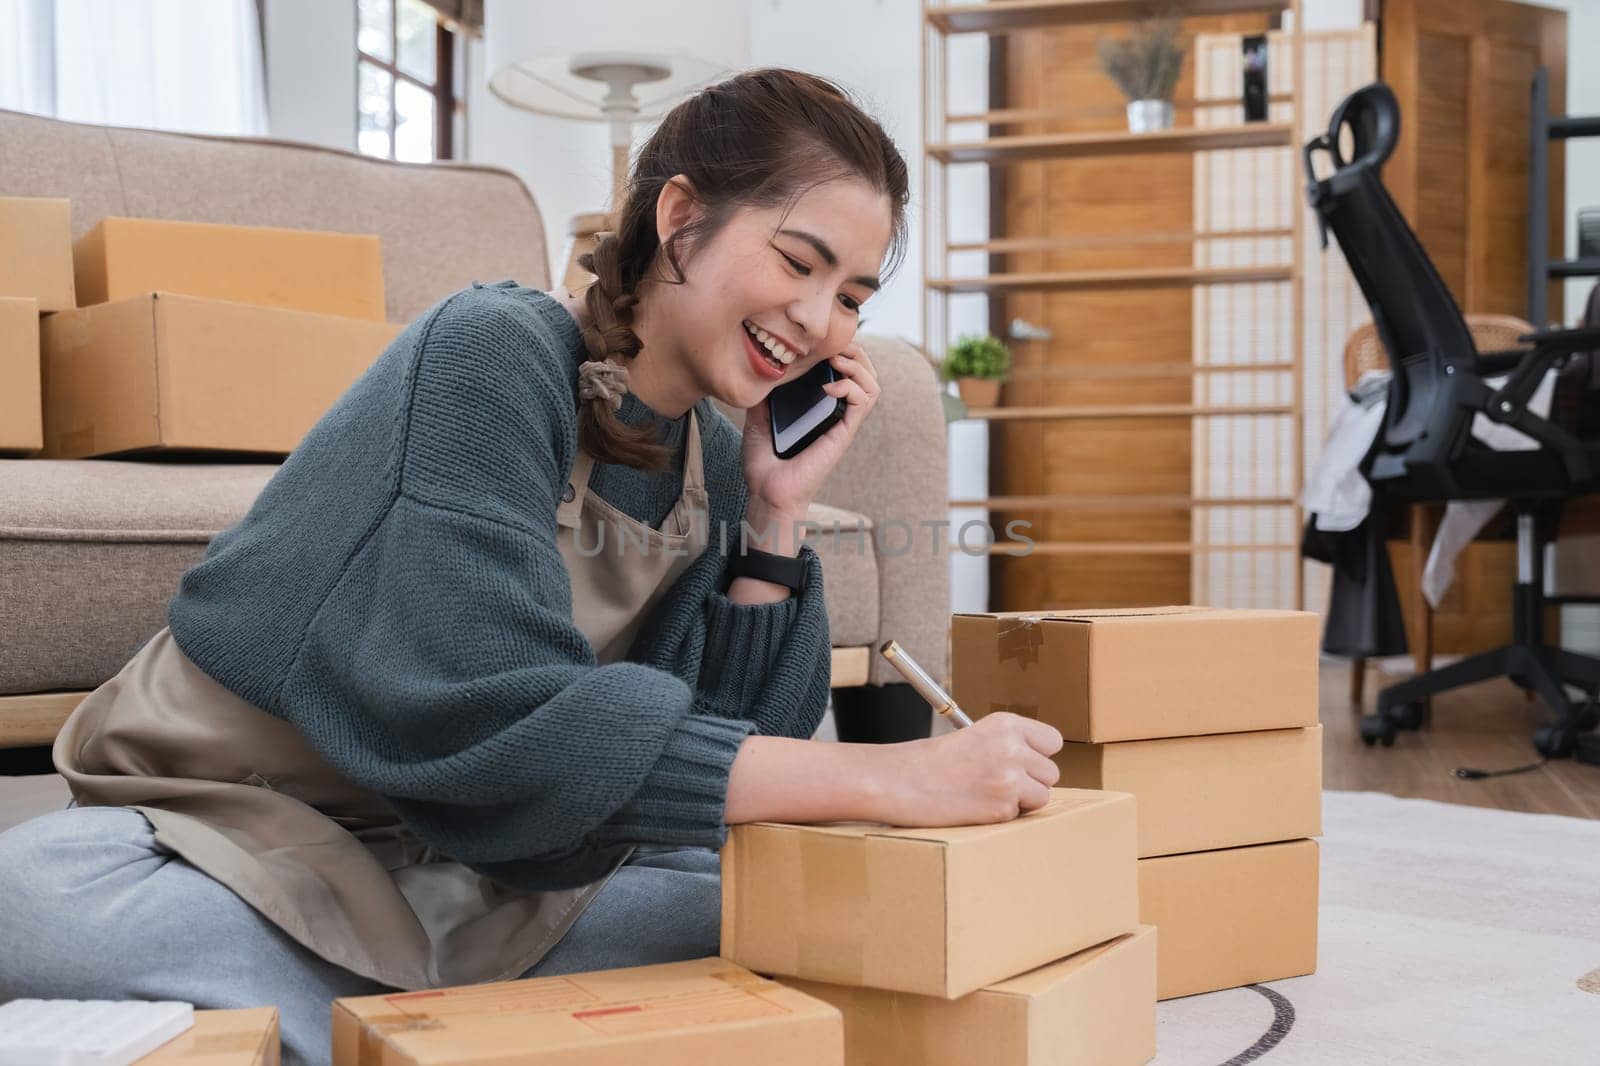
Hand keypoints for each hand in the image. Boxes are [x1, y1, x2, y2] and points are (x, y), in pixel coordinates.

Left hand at [740, 341, 879, 524]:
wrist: (767, 491)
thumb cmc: (764, 461)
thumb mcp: (758, 415)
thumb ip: (763, 391)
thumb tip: (758, 367)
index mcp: (821, 406)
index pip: (846, 371)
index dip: (843, 350)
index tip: (822, 341)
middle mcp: (836, 412)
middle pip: (866, 373)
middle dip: (855, 351)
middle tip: (833, 345)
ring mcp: (842, 423)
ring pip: (872, 385)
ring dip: (859, 365)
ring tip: (836, 359)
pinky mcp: (843, 433)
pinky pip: (862, 403)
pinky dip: (850, 386)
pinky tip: (828, 386)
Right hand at [872, 713, 1063, 826]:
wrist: (900, 781)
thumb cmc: (932, 761)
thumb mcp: (975, 736)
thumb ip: (1009, 744)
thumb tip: (1040, 764)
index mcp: (1006, 724)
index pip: (1052, 741)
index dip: (1037, 755)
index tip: (1021, 761)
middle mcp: (1012, 747)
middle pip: (1051, 773)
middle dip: (1030, 781)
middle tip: (996, 782)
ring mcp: (1009, 778)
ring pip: (1041, 796)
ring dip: (1020, 801)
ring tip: (986, 794)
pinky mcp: (1001, 806)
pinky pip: (1018, 815)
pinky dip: (1000, 816)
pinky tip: (975, 806)